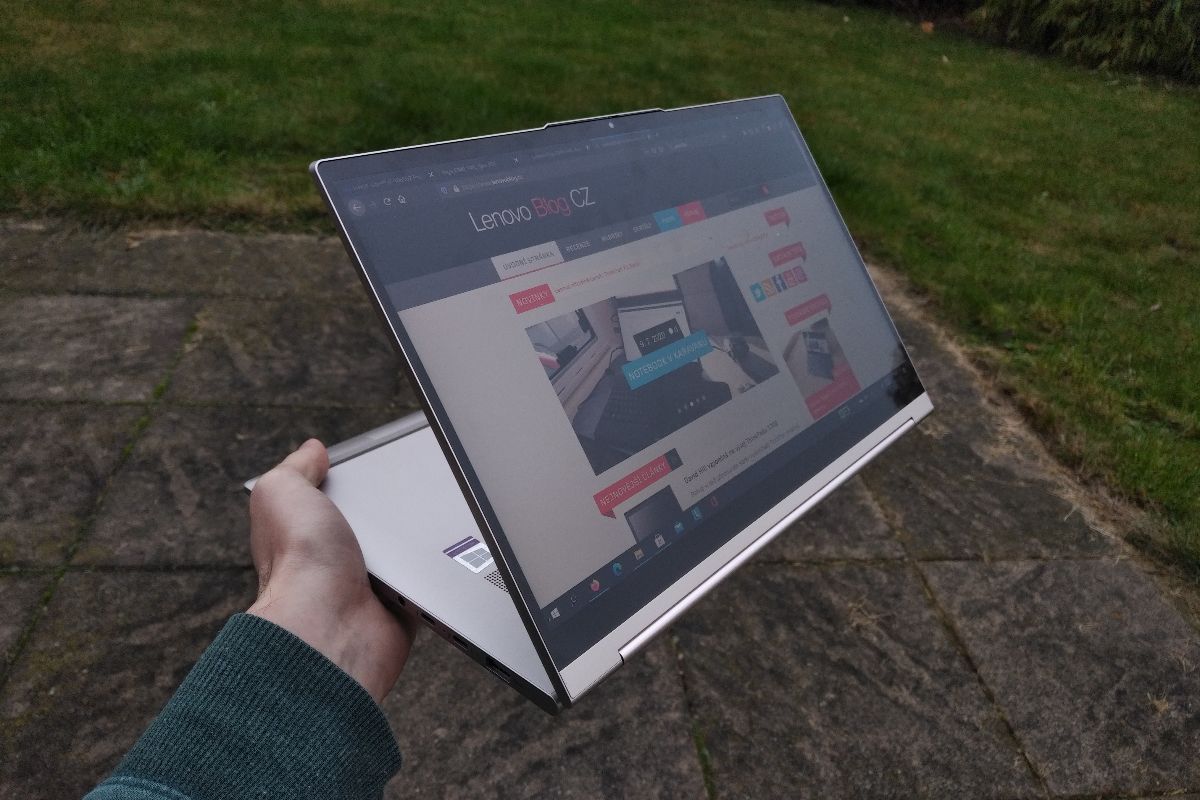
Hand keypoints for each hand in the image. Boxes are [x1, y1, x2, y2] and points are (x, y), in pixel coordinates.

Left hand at [247, 439, 414, 701]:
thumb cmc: (299, 563)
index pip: (343, 492)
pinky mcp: (404, 607)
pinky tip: (435, 553)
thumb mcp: (281, 491)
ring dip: (421, 534)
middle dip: (400, 503)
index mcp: (309, 530)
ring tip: (427, 518)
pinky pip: (430, 578)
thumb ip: (296, 467)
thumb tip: (313, 450)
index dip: (362, 474)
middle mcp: (339, 558)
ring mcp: (373, 583)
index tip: (382, 459)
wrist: (332, 624)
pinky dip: (435, 567)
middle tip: (414, 488)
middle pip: (383, 516)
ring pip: (411, 545)